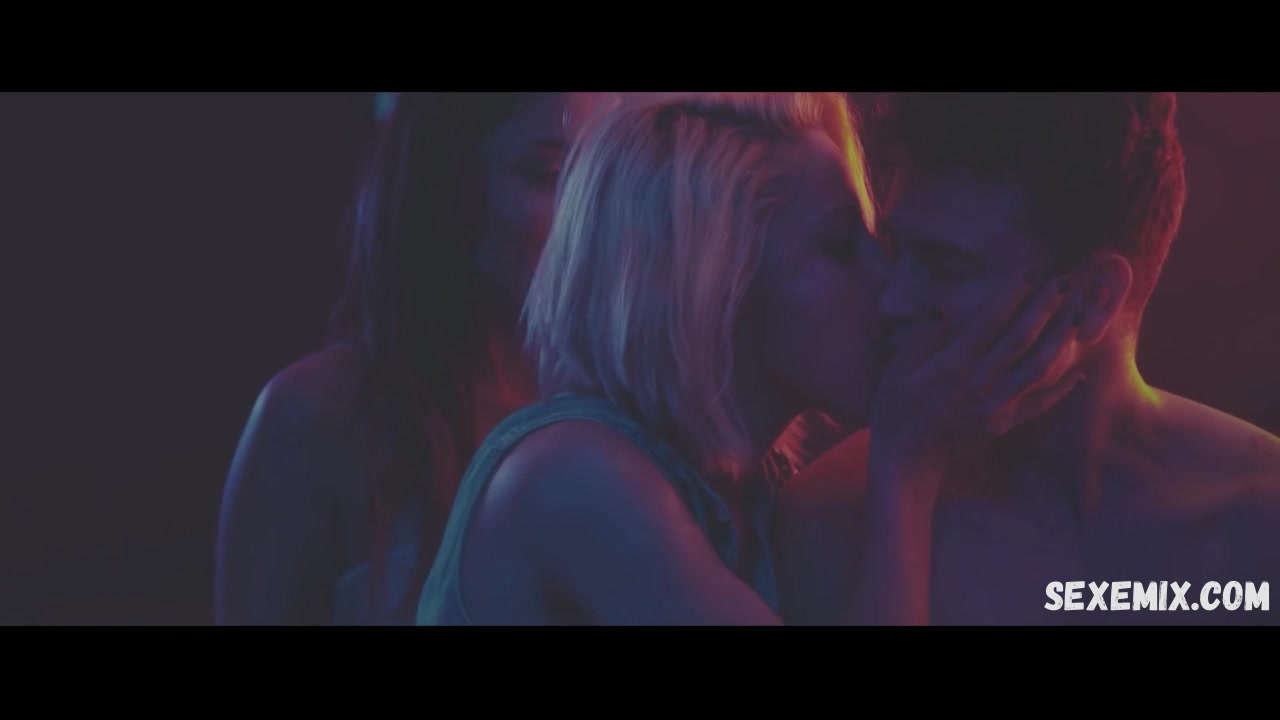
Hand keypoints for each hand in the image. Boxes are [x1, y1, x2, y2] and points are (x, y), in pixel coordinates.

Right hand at [869, 271, 1084, 491]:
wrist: (906, 459)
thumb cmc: (895, 410)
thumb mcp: (898, 370)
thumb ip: (925, 338)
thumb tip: (943, 305)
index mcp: (953, 364)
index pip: (989, 322)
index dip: (1012, 295)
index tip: (1031, 271)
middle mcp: (980, 382)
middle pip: (1021, 339)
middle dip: (1046, 308)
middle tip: (1068, 282)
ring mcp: (995, 405)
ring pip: (1038, 368)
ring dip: (1061, 340)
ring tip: (1079, 317)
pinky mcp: (1003, 424)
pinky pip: (1039, 405)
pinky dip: (1061, 390)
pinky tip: (1079, 374)